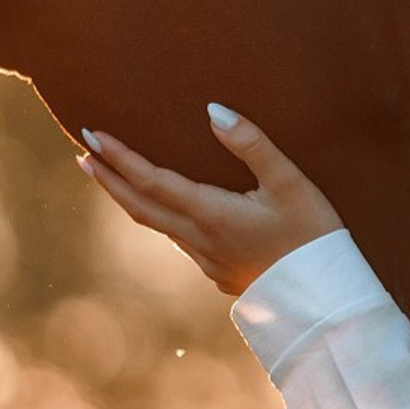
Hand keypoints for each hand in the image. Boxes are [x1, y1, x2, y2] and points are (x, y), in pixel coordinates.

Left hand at [77, 103, 344, 295]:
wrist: (327, 298)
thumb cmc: (313, 235)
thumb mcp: (290, 182)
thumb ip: (252, 144)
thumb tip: (213, 111)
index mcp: (211, 214)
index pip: (152, 182)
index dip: (121, 158)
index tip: (93, 136)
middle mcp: (200, 240)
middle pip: (141, 208)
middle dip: (109, 180)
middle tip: (83, 154)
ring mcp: (208, 261)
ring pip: (157, 227)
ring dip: (131, 199)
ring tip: (114, 177)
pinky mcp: (221, 273)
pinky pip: (179, 241)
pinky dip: (160, 219)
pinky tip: (166, 212)